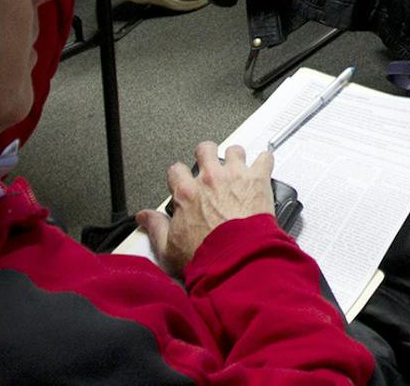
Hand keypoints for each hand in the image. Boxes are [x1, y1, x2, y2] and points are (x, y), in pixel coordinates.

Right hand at [137, 142, 275, 272]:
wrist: (237, 260)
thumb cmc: (207, 256)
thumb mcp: (169, 248)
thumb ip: (156, 228)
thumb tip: (144, 218)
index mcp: (187, 192)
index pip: (176, 170)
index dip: (179, 176)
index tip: (184, 183)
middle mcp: (211, 179)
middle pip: (205, 149)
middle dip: (207, 156)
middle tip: (211, 168)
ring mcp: (235, 176)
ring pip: (235, 150)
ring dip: (236, 159)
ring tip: (238, 171)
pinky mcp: (258, 179)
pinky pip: (265, 158)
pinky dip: (264, 163)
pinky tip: (263, 170)